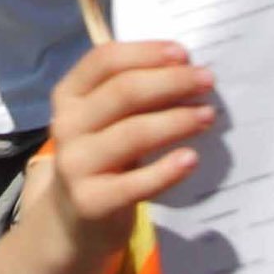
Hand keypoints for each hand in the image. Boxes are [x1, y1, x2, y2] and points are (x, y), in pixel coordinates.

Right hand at [46, 41, 214, 254]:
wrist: (73, 221)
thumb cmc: (102, 157)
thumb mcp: (105, 120)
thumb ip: (133, 95)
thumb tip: (187, 71)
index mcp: (68, 95)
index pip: (104, 60)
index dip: (145, 52)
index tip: (184, 54)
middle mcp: (66, 125)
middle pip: (123, 92)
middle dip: (171, 82)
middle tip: (208, 80)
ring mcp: (75, 164)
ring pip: (133, 133)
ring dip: (176, 120)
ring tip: (207, 116)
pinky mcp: (91, 201)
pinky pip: (136, 183)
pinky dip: (167, 169)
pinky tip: (191, 159)